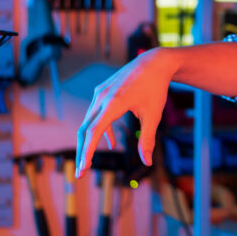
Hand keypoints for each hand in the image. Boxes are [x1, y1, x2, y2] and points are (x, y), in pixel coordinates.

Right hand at [75, 48, 173, 177]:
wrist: (154, 62)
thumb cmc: (155, 88)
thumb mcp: (153, 115)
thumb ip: (147, 140)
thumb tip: (146, 162)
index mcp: (113, 104)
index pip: (94, 132)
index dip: (87, 152)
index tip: (83, 168)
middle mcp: (102, 97)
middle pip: (85, 129)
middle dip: (83, 152)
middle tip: (81, 173)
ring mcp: (100, 93)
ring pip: (89, 121)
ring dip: (89, 142)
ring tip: (89, 161)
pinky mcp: (102, 91)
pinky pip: (96, 113)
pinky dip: (100, 129)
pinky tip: (111, 142)